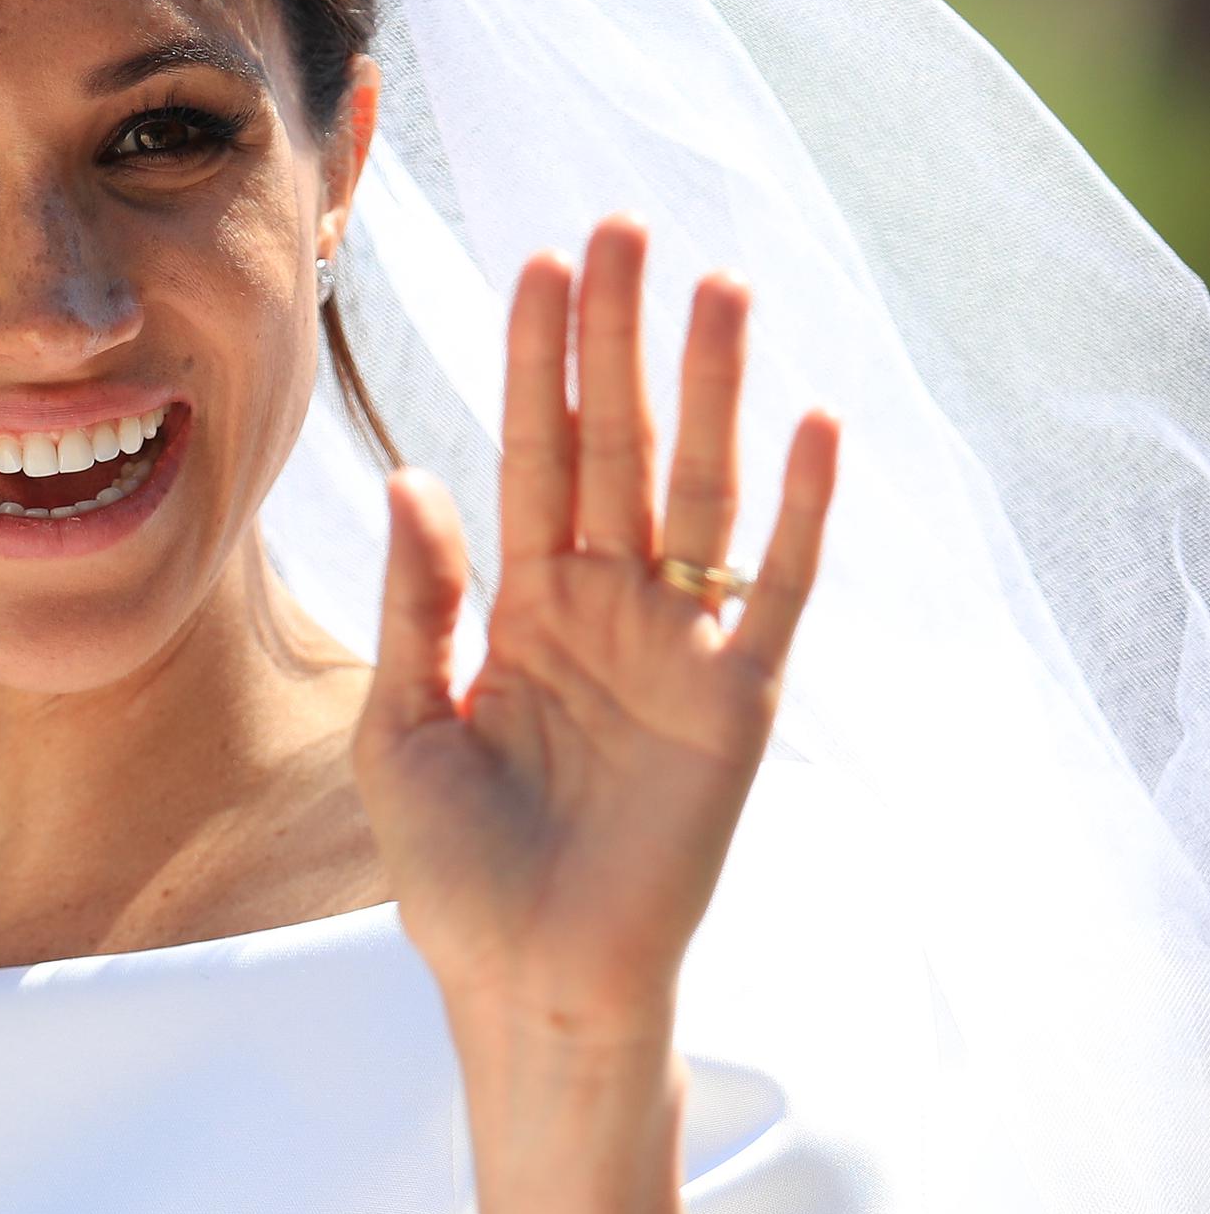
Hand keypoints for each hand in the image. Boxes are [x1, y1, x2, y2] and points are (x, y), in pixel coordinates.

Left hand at [352, 213, 838, 1042]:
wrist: (531, 984)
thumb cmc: (455, 873)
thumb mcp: (403, 729)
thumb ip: (419, 603)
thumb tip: (414, 473)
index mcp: (522, 606)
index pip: (533, 456)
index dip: (538, 364)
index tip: (540, 263)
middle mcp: (605, 606)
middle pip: (618, 446)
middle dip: (619, 341)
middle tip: (621, 228)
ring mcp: (676, 646)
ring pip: (700, 492)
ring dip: (712, 392)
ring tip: (717, 288)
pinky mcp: (737, 702)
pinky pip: (774, 592)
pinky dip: (798, 514)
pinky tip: (810, 426)